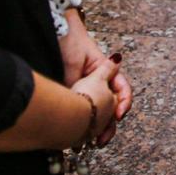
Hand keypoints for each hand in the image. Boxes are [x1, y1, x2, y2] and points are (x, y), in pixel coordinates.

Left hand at [59, 11, 131, 142]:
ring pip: (97, 111)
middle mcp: (96, 81)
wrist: (51, 31)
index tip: (118, 114)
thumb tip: (91, 97)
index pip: (121, 87)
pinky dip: (82, 125)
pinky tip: (78, 137)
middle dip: (110, 123)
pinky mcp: (71, 95)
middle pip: (111, 105)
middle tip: (103, 138)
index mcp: (103, 70)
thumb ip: (84, 80)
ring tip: (94, 142)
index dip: (124, 101)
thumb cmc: (66, 41)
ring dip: (98, 128)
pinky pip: (81, 112)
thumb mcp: (76, 61)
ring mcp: (85, 89)